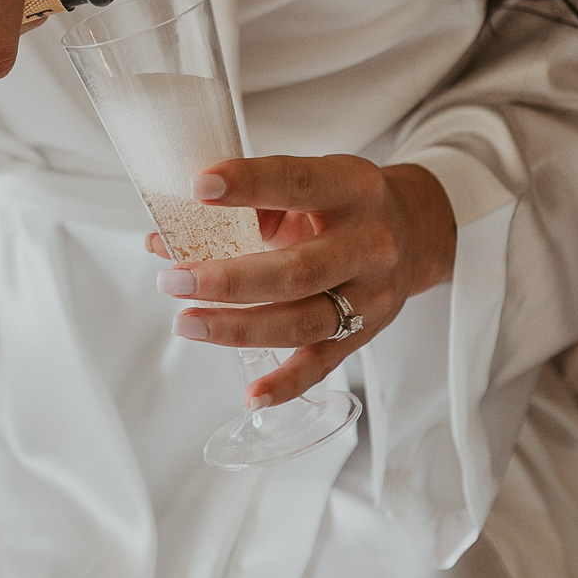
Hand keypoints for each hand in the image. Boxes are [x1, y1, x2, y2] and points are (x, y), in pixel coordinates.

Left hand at [148, 155, 457, 406]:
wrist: (415, 232)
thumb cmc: (343, 204)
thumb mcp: (312, 183)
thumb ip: (245, 204)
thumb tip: (162, 238)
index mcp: (352, 188)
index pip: (297, 183)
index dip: (248, 185)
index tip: (198, 186)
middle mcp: (369, 243)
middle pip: (298, 270)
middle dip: (229, 279)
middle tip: (174, 280)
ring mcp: (371, 295)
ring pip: (303, 321)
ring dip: (239, 328)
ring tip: (187, 323)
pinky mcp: (365, 334)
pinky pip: (323, 364)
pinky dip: (286, 384)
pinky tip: (250, 394)